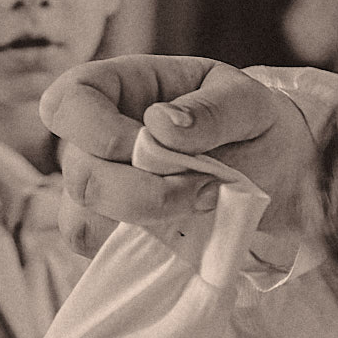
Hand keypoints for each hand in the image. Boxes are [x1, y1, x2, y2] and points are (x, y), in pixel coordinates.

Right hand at [43, 56, 315, 264]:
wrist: (269, 168)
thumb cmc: (247, 123)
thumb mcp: (248, 101)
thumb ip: (212, 109)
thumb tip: (160, 125)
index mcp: (116, 88)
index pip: (67, 103)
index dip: (97, 131)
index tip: (148, 144)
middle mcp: (93, 139)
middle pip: (80, 175)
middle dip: (144, 192)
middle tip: (207, 189)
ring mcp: (96, 186)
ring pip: (84, 221)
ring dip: (149, 222)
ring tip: (204, 206)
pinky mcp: (107, 228)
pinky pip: (100, 249)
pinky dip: (145, 245)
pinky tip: (186, 227)